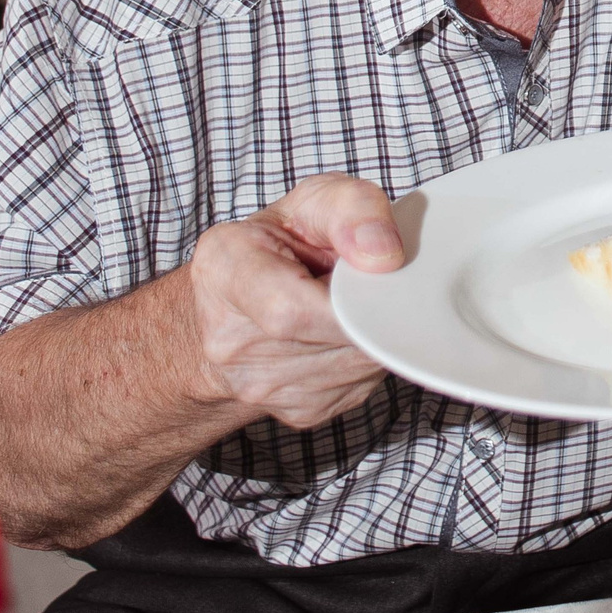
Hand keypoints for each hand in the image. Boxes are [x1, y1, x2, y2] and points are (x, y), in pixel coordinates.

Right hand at [186, 174, 404, 429]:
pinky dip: (368, 355)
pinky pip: (362, 382)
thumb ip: (352, 208)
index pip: (291, 310)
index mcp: (226, 272)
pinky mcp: (301, 411)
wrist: (233, 310)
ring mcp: (263, 387)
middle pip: (340, 338)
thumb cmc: (279, 245)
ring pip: (362, 364)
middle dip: (375, 307)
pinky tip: (347, 331)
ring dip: (376, 332)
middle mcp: (232, 341)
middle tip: (373, 281)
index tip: (378, 271)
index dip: (350, 297)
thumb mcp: (312, 201)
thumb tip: (386, 257)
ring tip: (353, 303)